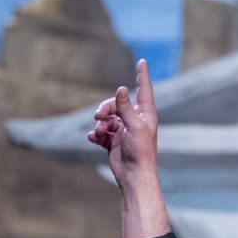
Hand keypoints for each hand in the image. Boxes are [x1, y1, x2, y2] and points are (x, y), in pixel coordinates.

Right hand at [89, 59, 157, 187]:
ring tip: (99, 131)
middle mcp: (135, 120)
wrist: (133, 175)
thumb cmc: (140, 151)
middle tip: (98, 116)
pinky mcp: (114, 142)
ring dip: (100, 123)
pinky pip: (102, 132)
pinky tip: (93, 138)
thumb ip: (126, 108)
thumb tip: (122, 88)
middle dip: (105, 108)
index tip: (142, 62)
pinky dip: (96, 134)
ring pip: (106, 118)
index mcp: (145, 115)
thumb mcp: (134, 126)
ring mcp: (124, 131)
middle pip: (116, 104)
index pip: (144, 90)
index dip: (142, 75)